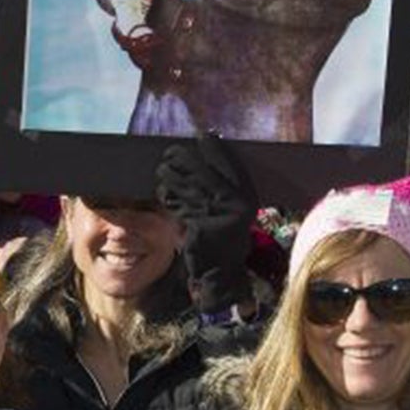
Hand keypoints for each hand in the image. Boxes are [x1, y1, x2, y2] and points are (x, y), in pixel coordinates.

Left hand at [157, 133, 256, 314]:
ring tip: (163, 172)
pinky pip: (175, 201)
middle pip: (199, 166)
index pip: (228, 160)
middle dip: (179, 157)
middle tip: (170, 155)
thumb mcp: (231, 210)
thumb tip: (203, 153)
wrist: (220, 274)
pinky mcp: (198, 224)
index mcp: (246, 195)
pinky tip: (164, 193)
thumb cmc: (224, 239)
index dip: (212, 145)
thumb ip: (221, 186)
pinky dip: (166, 195)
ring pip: (183, 182)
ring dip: (167, 175)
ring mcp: (216, 213)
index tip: (202, 135)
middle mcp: (235, 202)